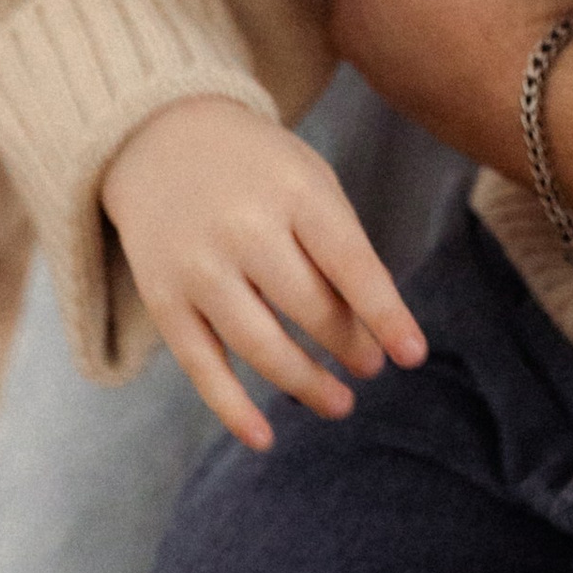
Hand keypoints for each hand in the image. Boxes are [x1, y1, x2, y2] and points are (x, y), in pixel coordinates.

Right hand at [100, 93, 426, 451]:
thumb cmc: (256, 168)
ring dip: (306, 383)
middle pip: (309, 308)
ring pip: (260, 345)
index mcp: (294, 191)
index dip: (386, 315)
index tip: (413, 355)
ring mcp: (198, 266)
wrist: (159, 135)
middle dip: (349, 346)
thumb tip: (373, 330)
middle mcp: (243, 229)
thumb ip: (341, 245)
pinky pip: (202, 367)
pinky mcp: (164, 299)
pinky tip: (265, 437)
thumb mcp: (308, 179)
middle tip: (371, 367)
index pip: (351, 264)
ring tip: (340, 402)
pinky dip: (232, 409)